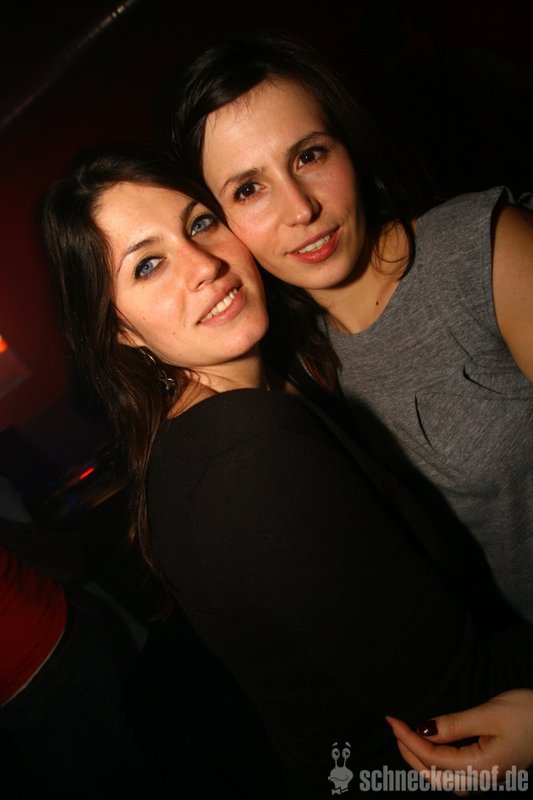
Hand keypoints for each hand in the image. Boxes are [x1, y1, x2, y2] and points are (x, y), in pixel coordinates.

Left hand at [386, 690, 532, 794]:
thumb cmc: (528, 713)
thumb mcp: (489, 713)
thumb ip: (455, 724)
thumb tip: (422, 731)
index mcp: (482, 767)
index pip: (434, 759)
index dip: (408, 740)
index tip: (392, 721)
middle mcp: (483, 778)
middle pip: (435, 777)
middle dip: (409, 754)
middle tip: (394, 728)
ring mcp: (487, 776)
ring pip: (445, 780)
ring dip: (421, 761)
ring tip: (405, 738)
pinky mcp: (490, 769)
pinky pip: (456, 775)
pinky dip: (436, 763)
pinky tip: (431, 748)